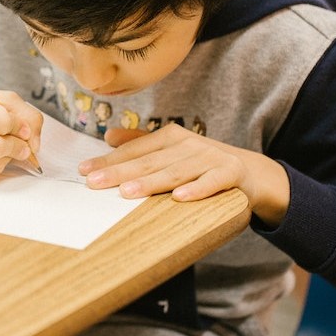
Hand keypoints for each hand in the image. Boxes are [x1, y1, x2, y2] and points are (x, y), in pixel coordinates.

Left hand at [80, 123, 290, 224]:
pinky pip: (212, 183)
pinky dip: (197, 189)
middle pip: (149, 161)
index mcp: (170, 138)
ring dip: (151, 182)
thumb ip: (141, 143)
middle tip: (94, 183)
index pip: (135, 150)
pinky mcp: (230, 173)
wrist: (251, 172)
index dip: (109, 160)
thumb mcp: (172, 151)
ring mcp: (210, 158)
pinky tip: (179, 198)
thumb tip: (108, 137)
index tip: (84, 171)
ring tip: (126, 192)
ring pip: (175, 172)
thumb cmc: (201, 164)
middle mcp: (188, 144)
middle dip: (120, 172)